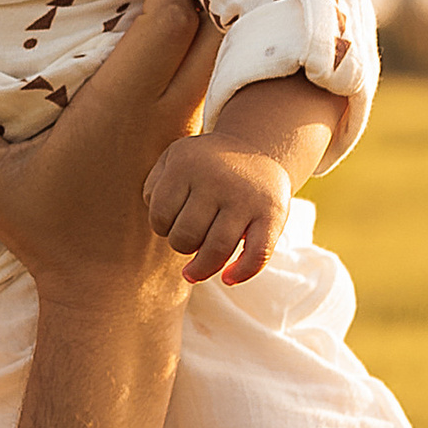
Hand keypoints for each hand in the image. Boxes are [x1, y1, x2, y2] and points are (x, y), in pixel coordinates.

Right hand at [0, 0, 219, 319]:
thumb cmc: (44, 233)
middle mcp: (165, 114)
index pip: (167, 21)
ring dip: (204, 10)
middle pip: (209, 24)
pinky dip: (204, 46)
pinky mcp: (192, 145)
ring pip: (220, 52)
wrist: (109, 297)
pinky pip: (213, 79)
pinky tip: (177, 30)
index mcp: (119, 110)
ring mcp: (186, 131)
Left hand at [145, 130, 289, 284]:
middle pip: (185, 236)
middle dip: (182, 245)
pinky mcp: (272, 214)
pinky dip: (241, 273)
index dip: (161, 228)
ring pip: (216, 250)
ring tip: (195, 271)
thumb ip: (155, 186)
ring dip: (202, 268)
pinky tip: (228, 279)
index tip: (172, 223)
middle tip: (189, 238)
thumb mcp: (175, 158)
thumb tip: (161, 225)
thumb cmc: (207, 163)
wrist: (259, 149)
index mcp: (187, 165)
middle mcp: (216, 180)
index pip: (159, 216)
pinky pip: (256, 255)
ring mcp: (245, 198)